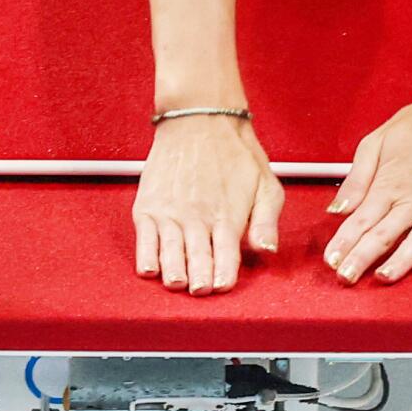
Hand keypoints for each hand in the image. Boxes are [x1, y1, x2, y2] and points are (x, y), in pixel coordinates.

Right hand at [133, 115, 283, 294]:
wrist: (199, 119)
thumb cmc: (236, 153)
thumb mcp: (266, 184)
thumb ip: (266, 220)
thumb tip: (267, 249)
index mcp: (228, 215)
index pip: (227, 256)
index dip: (224, 276)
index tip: (222, 287)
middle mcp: (198, 217)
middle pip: (197, 257)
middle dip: (199, 279)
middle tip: (199, 291)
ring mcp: (170, 212)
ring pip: (170, 251)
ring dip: (174, 271)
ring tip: (177, 283)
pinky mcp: (149, 206)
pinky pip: (144, 238)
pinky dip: (145, 256)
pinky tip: (149, 270)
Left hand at [325, 78, 411, 282]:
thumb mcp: (379, 140)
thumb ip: (357, 177)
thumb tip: (338, 207)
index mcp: (390, 184)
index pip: (360, 221)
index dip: (343, 243)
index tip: (330, 260)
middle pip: (381, 238)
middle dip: (359, 261)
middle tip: (344, 278)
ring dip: (395, 266)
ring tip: (380, 279)